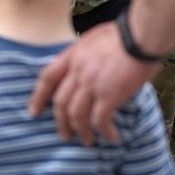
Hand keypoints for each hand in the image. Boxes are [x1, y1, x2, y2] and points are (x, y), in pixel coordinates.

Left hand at [28, 22, 153, 144]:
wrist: (140, 35)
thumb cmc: (125, 34)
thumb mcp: (95, 39)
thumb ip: (87, 56)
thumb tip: (91, 71)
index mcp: (72, 55)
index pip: (47, 78)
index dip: (38, 97)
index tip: (34, 112)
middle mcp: (77, 71)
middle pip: (60, 102)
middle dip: (61, 123)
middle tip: (65, 136)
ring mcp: (91, 84)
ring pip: (76, 115)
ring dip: (81, 131)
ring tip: (88, 140)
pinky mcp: (109, 95)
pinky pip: (100, 120)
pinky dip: (104, 131)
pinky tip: (112, 137)